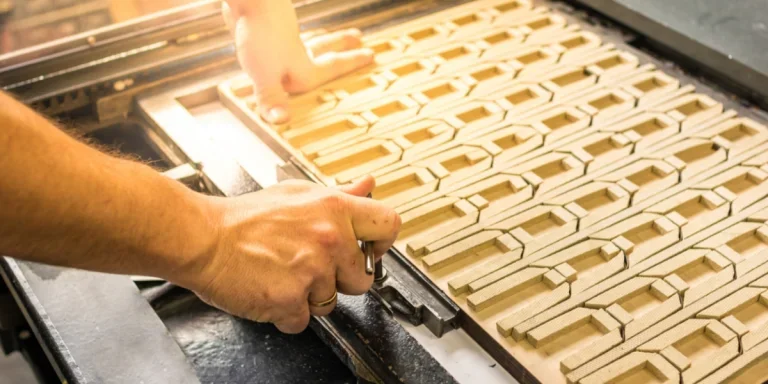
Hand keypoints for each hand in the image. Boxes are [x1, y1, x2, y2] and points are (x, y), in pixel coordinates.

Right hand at [189, 176, 399, 332]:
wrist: (204, 238)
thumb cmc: (245, 217)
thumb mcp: (297, 193)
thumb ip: (339, 194)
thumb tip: (368, 184)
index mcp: (334, 209)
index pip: (388, 225)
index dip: (382, 243)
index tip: (369, 251)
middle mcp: (329, 239)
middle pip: (362, 279)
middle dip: (339, 280)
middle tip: (310, 268)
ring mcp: (311, 271)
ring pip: (331, 303)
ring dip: (309, 297)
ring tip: (283, 275)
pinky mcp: (290, 299)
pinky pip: (303, 321)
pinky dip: (286, 313)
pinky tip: (271, 290)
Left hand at [222, 0, 373, 123]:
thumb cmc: (261, 36)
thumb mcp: (266, 75)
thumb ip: (272, 98)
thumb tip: (281, 120)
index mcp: (304, 68)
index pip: (334, 67)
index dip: (352, 63)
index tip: (372, 55)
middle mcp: (298, 52)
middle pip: (324, 48)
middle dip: (340, 45)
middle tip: (358, 38)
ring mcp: (283, 38)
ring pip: (306, 40)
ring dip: (319, 39)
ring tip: (326, 37)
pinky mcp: (266, 28)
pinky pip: (283, 35)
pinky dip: (291, 35)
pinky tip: (287, 35)